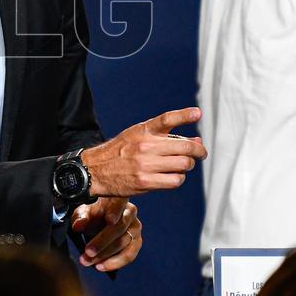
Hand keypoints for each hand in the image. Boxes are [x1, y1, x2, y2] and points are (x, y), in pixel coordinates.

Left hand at [70, 198, 141, 271]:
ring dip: (106, 255)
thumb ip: (80, 218)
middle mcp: (130, 212)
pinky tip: (100, 266)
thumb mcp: (82, 213)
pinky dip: (114, 263)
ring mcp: (135, 228)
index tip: (109, 220)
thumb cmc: (91, 215)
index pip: (118, 202)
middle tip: (88, 252)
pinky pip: (129, 255)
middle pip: (119, 227)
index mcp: (117, 200)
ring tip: (89, 261)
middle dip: (102, 242)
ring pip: (123, 243)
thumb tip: (78, 225)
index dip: (115, 211)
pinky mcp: (136, 242)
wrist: (99, 223)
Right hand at [81, 107, 206, 196]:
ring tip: (182, 166)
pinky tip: (172, 176)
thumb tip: (196, 140)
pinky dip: (178, 179)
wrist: (95, 169)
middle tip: (200, 154)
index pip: (166, 119)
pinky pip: (175, 180)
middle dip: (198, 151)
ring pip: (183, 164)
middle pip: (184, 146)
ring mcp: (145, 164)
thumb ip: (164, 136)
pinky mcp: (145, 182)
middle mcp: (145, 145)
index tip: (197, 113)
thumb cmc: (120, 152)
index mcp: (143, 131)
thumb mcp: (137, 135)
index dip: (184, 115)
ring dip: (187, 166)